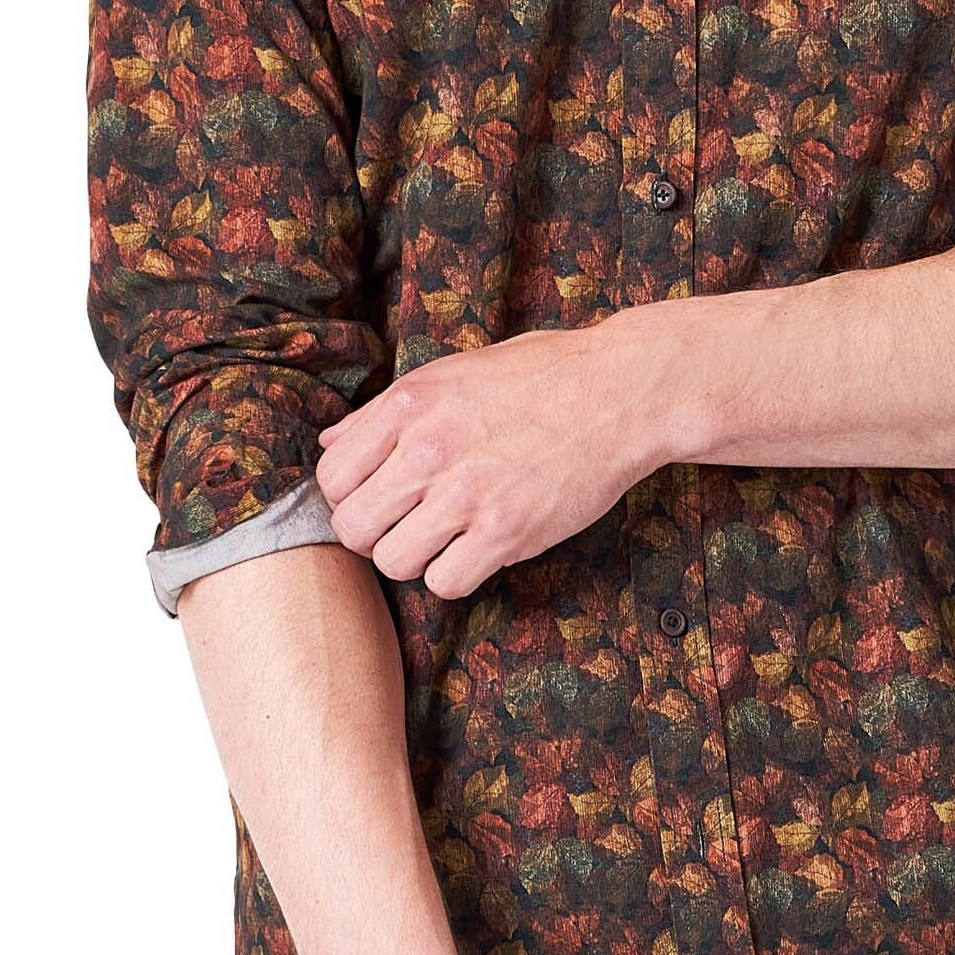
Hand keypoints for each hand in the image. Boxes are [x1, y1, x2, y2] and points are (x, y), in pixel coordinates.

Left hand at [312, 316, 666, 596]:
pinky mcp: (506, 531)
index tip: (381, 496)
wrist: (623, 390)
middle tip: (411, 523)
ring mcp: (467, 492)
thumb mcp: (455, 372)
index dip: (351, 494)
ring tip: (449, 535)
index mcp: (411, 402)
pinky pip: (445, 583)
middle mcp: (429, 447)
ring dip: (416, 556)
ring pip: (393, 562)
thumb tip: (331, 443)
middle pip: (353, 527)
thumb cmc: (544, 375)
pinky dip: (457, 574)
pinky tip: (479, 547)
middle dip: (377, 533)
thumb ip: (389, 410)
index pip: (332, 476)